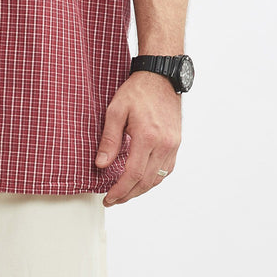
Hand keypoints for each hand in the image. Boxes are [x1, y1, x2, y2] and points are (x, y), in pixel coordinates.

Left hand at [94, 71, 181, 206]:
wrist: (161, 77)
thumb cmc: (138, 91)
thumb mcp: (116, 111)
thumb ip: (109, 140)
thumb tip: (101, 165)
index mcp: (148, 136)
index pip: (132, 174)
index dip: (119, 191)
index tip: (108, 198)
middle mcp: (164, 143)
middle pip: (145, 181)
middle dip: (127, 195)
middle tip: (113, 200)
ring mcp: (172, 145)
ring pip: (157, 179)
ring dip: (140, 190)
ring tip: (124, 193)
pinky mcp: (176, 144)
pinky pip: (166, 170)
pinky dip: (152, 180)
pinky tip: (140, 181)